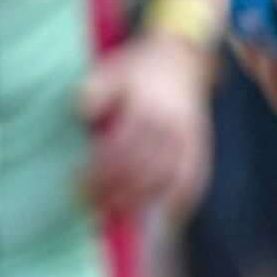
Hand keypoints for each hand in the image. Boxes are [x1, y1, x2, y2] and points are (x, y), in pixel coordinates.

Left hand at [80, 33, 213, 217]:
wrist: (181, 59)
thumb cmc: (137, 70)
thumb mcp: (110, 71)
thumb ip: (95, 90)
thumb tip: (83, 112)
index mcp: (146, 108)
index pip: (119, 149)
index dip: (98, 171)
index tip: (77, 184)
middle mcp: (169, 127)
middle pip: (141, 169)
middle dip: (114, 192)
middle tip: (90, 206)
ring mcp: (188, 139)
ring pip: (166, 178)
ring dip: (140, 201)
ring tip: (117, 214)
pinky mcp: (200, 147)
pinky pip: (195, 179)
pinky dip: (181, 201)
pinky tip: (167, 218)